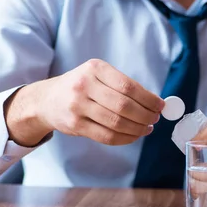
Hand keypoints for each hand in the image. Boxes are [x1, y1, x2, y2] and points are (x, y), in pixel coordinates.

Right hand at [4, 59, 164, 146]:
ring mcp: (77, 106)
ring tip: (147, 128)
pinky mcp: (75, 125)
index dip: (148, 98)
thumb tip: (155, 102)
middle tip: (154, 119)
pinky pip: (106, 136)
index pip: (128, 86)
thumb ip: (122, 86)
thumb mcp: (96, 75)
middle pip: (123, 105)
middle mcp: (84, 86)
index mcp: (94, 69)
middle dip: (145, 115)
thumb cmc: (80, 87)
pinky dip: (125, 138)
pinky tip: (133, 135)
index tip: (160, 106)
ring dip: (137, 128)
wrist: (47, 100)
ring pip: (116, 122)